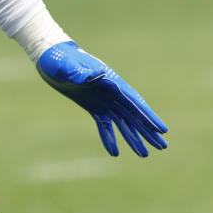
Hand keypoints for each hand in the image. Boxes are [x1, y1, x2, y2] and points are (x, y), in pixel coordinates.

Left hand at [37, 41, 167, 156]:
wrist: (49, 57)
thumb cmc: (59, 59)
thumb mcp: (67, 66)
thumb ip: (81, 72)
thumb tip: (99, 75)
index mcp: (110, 81)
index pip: (133, 101)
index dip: (148, 116)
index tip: (161, 130)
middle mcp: (110, 91)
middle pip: (133, 114)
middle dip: (147, 130)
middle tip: (162, 147)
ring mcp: (102, 99)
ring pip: (122, 121)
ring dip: (133, 137)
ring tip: (144, 154)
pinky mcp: (92, 105)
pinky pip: (104, 124)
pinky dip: (109, 137)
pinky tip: (114, 153)